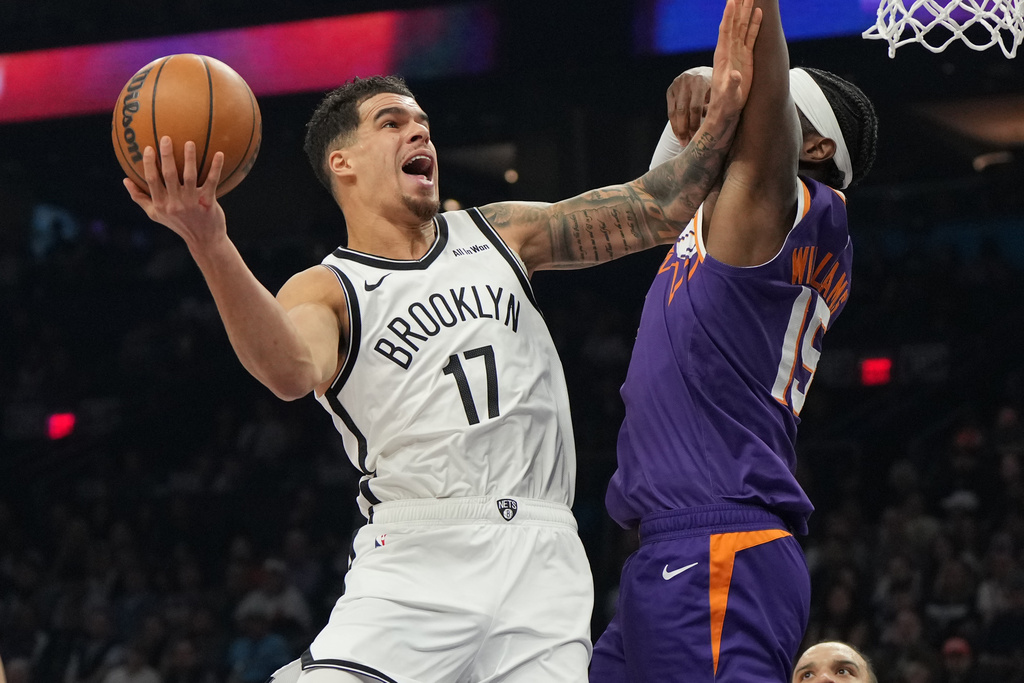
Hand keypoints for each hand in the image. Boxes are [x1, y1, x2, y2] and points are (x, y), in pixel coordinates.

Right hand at [123, 136, 226, 250]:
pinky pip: (212, 181)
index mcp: (160, 204)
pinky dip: (216, 167)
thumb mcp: (156, 214)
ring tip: (189, 142)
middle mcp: (175, 203)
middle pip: (168, 175)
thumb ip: (140, 198)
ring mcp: (192, 202)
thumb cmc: (178, 224)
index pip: (152, 179)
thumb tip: (125, 180)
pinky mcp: (208, 202)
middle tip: (165, 138)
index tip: (148, 147)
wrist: (205, 240)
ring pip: (189, 175)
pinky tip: (219, 154)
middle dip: (166, 155)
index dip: (149, 163)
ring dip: (189, 158)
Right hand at [667, 67, 712, 147]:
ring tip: (683, 142)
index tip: (697, 137)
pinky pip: (670, 111)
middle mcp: (686, 80)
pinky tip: (679, 134)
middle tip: (687, 143)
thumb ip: (716, 106)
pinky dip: (674, 124)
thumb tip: (713, 126)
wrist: (703, 74)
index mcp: (700, 81)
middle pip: (683, 110)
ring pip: (674, 112)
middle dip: (685, 129)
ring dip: (678, 129)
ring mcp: (677, 84)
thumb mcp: (719, 94)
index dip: (695, 124)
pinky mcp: (670, 90)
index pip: (695, 107)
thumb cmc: (716, 89)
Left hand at [707, 0, 761, 121]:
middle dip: (739, 6)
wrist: (726, 111)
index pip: (725, 31)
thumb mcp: (729, 96)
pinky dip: (755, 24)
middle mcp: (729, 51)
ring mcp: (738, 53)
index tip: (731, 0)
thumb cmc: (725, 105)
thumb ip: (733, 85)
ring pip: (743, 27)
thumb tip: (736, 76)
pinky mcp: (746, 58)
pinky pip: (751, 37)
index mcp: (723, 57)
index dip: (729, 16)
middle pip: (735, 23)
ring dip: (747, 11)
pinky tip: (759, 13)